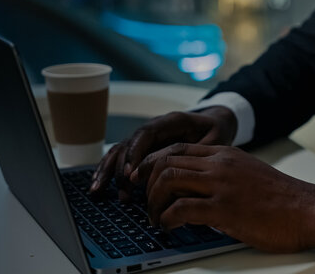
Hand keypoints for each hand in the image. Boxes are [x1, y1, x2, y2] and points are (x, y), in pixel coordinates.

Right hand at [90, 106, 236, 199]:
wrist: (215, 122)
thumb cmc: (216, 131)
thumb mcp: (216, 138)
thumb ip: (201, 151)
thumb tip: (183, 172)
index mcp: (172, 121)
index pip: (146, 133)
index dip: (135, 153)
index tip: (131, 175)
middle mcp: (154, 127)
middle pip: (128, 144)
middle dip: (120, 168)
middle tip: (122, 193)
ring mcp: (146, 138)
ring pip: (120, 151)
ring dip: (108, 171)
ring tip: (97, 191)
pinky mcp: (142, 149)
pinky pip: (121, 158)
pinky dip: (108, 171)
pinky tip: (98, 187)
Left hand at [130, 143, 314, 252]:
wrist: (307, 210)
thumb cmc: (281, 198)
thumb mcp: (248, 173)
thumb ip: (222, 174)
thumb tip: (196, 190)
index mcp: (225, 154)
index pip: (177, 148)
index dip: (153, 163)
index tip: (144, 180)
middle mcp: (219, 164)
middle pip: (166, 161)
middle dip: (146, 183)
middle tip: (145, 202)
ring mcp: (221, 185)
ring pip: (167, 180)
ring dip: (153, 201)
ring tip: (155, 217)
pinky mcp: (224, 209)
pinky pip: (180, 209)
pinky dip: (167, 219)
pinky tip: (169, 227)